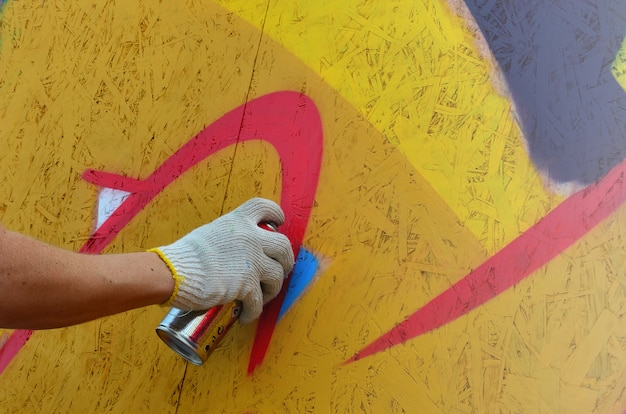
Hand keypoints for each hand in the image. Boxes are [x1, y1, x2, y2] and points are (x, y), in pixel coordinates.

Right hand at [150, 198, 294, 322]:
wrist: (174, 272)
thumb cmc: (185, 255)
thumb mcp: (210, 233)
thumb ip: (228, 238)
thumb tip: (235, 251)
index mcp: (239, 221)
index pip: (265, 208)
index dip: (276, 214)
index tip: (279, 222)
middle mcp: (250, 238)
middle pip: (284, 246)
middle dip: (286, 261)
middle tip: (280, 270)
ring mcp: (252, 261)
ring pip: (278, 276)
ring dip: (272, 290)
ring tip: (260, 297)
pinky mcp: (247, 285)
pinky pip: (259, 302)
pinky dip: (253, 312)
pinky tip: (245, 315)